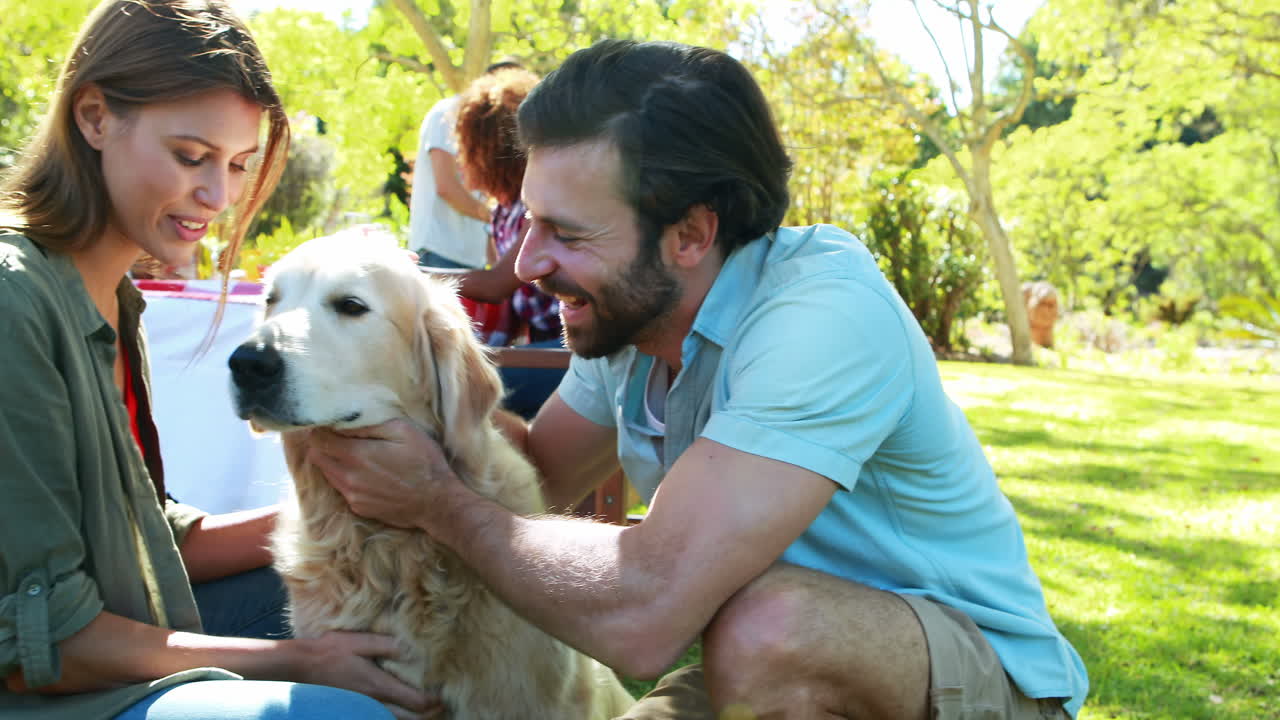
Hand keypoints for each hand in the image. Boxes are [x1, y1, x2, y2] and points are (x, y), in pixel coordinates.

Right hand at [293, 631, 442, 719]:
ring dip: (415, 718)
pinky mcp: (355, 711)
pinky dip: (397, 717)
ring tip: (428, 710)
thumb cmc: (330, 651)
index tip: (443, 693)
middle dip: (430, 714)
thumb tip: (412, 646)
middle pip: (411, 718)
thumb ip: (387, 645)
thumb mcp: (359, 642)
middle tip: (442, 705)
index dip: (434, 701)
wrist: (301, 668)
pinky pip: (382, 719)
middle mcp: (374, 703)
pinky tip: (402, 710)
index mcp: (379, 686)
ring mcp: (364, 710)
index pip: (416, 702)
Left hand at [306, 420, 455, 528]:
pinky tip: (368, 474)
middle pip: (316, 457)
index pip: (318, 438)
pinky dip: (347, 478)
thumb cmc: (424, 462)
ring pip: (327, 473)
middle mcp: (348, 477)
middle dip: (324, 444)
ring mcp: (352, 495)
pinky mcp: (359, 508)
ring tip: (356, 455)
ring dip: (334, 462)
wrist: (437, 503)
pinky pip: (342, 489)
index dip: (322, 428)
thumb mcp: (404, 431)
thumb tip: (345, 421)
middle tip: (340, 437)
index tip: (333, 424)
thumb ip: (370, 424)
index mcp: (357, 454)